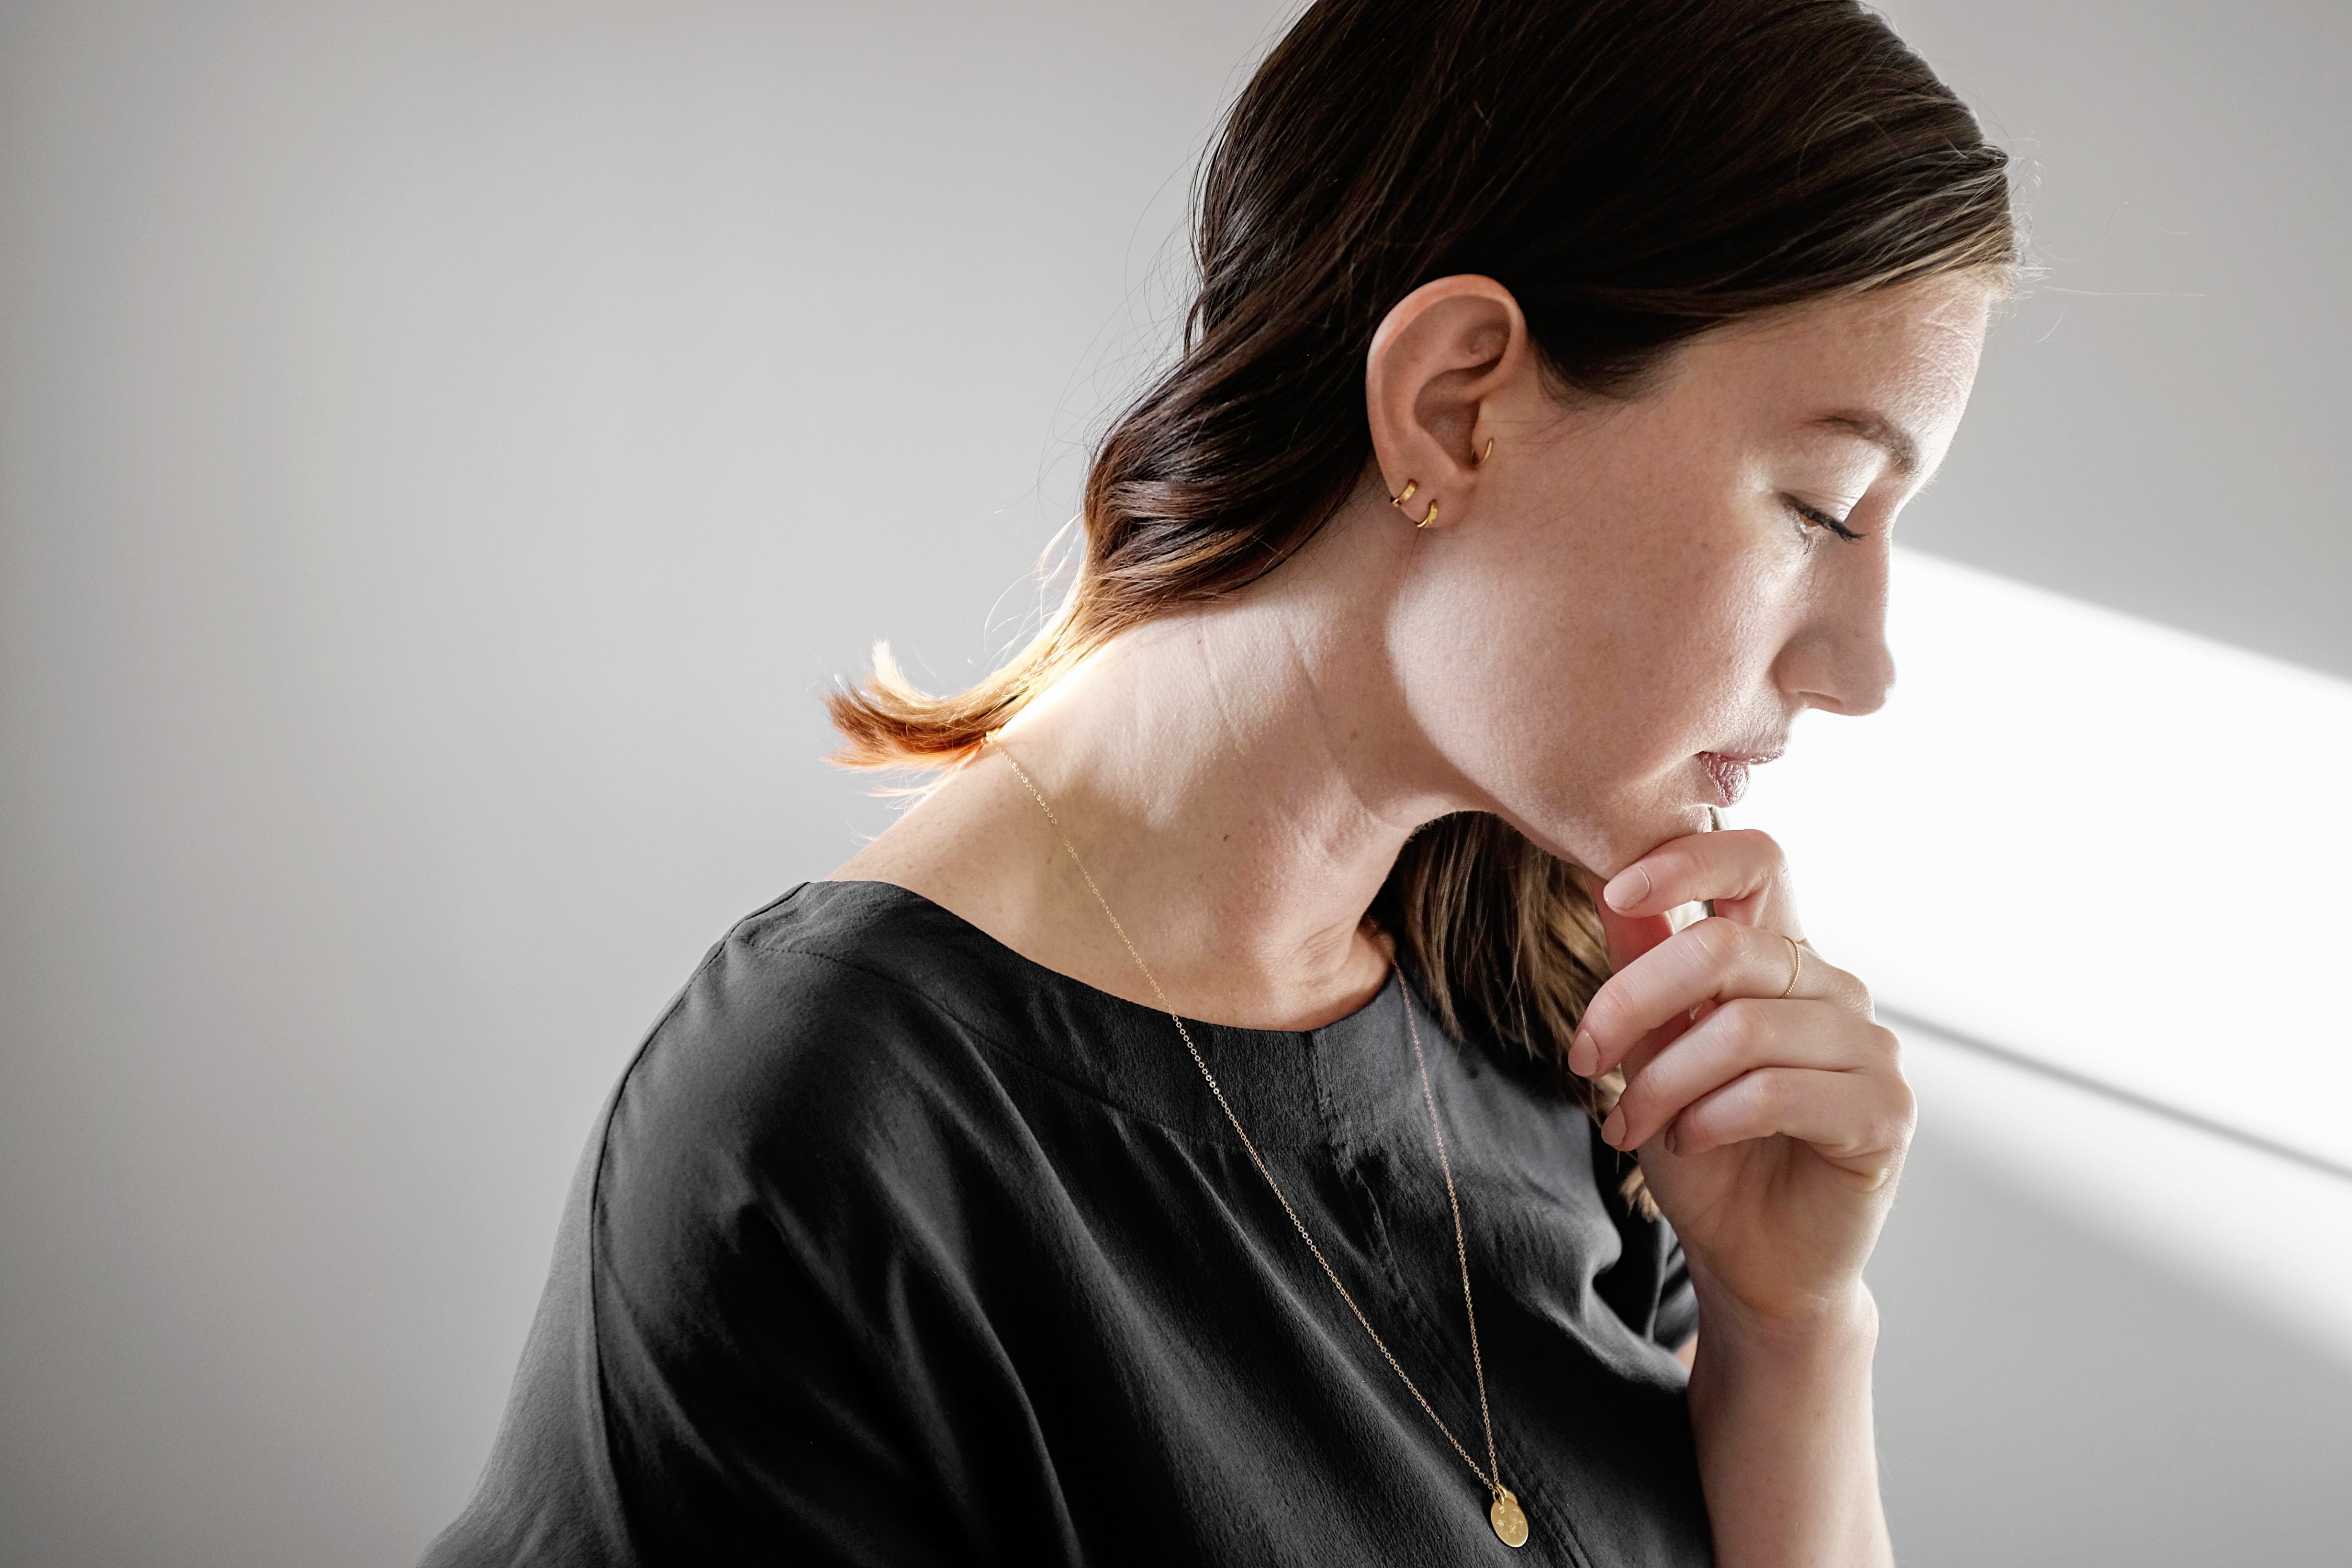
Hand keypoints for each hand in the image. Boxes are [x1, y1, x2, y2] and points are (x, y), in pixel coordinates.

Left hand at [1566, 829, 1912, 1327]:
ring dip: (1664, 1082)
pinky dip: (1713, 1117)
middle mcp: (1832, 989)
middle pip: (1725, 947)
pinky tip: (1691, 1142)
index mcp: (1779, 957)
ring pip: (1743, 1027)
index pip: (1757, 861)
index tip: (1615, 891)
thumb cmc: (1703, 1150)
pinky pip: (1779, 1091)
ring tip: (1632, 1127)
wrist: (1751, 1260)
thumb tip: (1609, 884)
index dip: (1687, 858)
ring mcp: (1869, 1048)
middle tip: (1583, 1060)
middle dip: (1633, 1003)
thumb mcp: (1651, 1051)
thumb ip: (1643, 968)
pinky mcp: (1885, 1111)